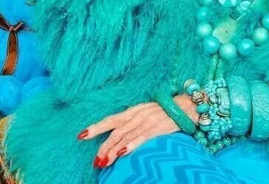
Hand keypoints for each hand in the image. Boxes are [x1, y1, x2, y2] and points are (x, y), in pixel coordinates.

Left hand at [78, 94, 198, 168]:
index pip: (111, 119)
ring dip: (113, 150)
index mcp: (133, 111)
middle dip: (103, 145)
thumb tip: (119, 139)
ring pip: (125, 136)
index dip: (96, 127)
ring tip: (104, 162)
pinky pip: (141, 137)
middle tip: (95, 160)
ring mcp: (146, 121)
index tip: (81, 135)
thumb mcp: (146, 114)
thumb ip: (133, 124)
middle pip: (115, 131)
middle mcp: (137, 115)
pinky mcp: (157, 127)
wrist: (187, 106)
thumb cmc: (166, 112)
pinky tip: (122, 153)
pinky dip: (131, 145)